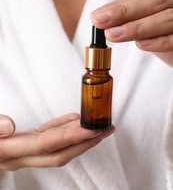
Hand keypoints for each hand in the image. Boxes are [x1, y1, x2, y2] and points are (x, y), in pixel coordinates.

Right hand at [0, 113, 114, 170]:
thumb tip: (8, 126)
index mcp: (8, 151)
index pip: (46, 145)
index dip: (70, 136)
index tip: (90, 128)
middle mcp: (19, 154)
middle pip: (60, 153)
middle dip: (85, 143)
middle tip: (106, 130)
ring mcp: (22, 150)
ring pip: (57, 148)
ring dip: (79, 138)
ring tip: (98, 126)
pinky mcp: (22, 143)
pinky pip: (46, 138)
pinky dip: (62, 129)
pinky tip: (72, 120)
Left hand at [91, 0, 172, 65]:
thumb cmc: (170, 31)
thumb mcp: (153, 19)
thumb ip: (134, 17)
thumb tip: (102, 18)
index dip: (120, 5)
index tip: (97, 16)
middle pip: (156, 1)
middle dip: (126, 11)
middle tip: (100, 21)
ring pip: (167, 18)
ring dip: (138, 27)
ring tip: (114, 34)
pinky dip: (160, 42)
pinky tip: (140, 44)